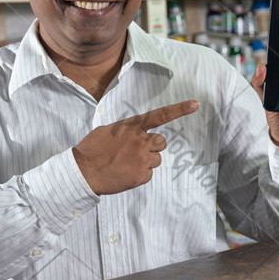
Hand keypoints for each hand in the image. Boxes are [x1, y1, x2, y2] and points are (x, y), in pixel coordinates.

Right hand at [72, 100, 199, 194]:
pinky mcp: (140, 176)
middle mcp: (140, 140)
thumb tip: (134, 134)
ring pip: (156, 160)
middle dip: (152, 147)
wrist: (82, 172)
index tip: (196, 104)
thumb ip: (126, 130)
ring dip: (145, 161)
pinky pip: (148, 174)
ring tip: (125, 163)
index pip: (160, 115)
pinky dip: (139, 175)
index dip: (180, 109)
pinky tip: (124, 173)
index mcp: (132, 126)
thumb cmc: (92, 149)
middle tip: (135, 152)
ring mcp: (141, 158)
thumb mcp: (108, 130)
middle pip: (161, 143)